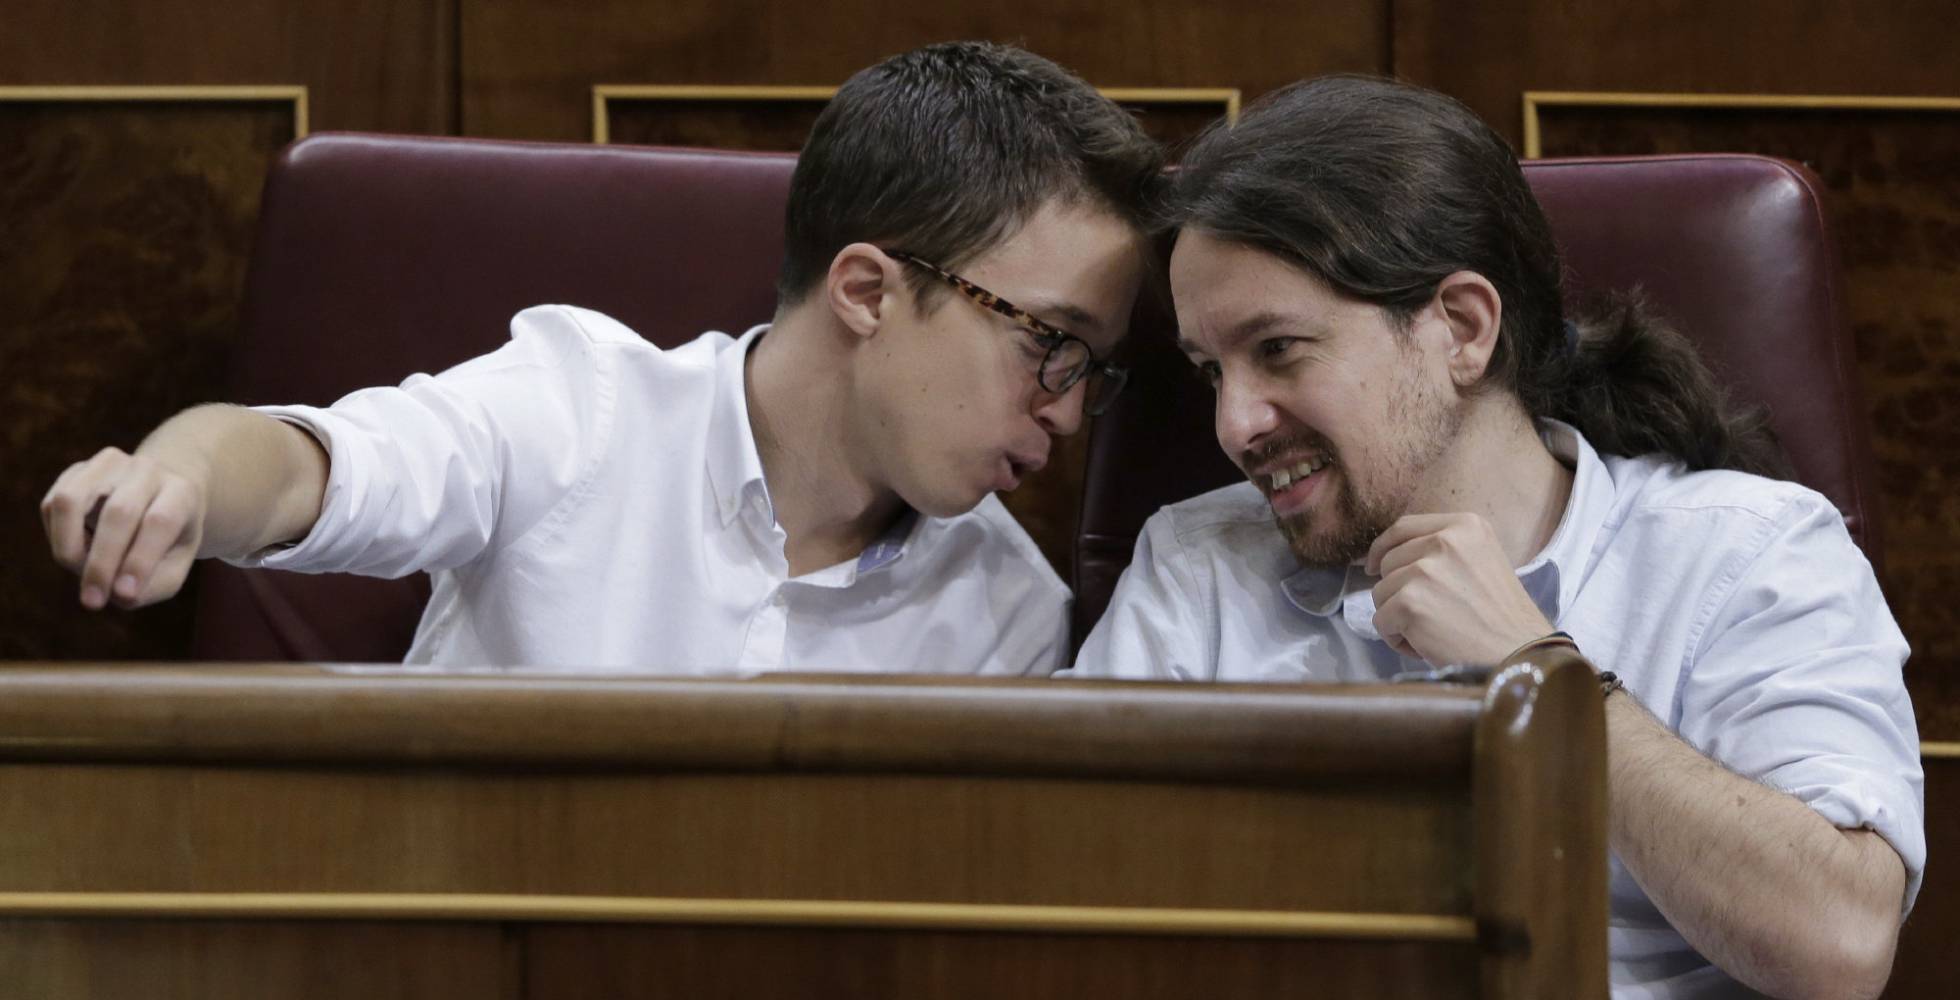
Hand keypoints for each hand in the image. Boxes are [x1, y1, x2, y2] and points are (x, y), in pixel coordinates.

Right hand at [42, 447, 207, 610]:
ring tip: (79, 571)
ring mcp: (109, 464)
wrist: (160, 496)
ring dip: (67, 545)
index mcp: (182, 492)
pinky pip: (52, 505)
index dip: (139, 561)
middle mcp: (147, 470)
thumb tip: (117, 594)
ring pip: (70, 500)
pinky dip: (57, 535)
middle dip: (101, 563)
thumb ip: (153, 585)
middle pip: (118, 512)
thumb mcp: (175, 565)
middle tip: (92, 602)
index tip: (124, 596)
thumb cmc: (168, 541)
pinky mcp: (77, 470)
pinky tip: (77, 548)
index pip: (159, 522)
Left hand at [1364, 512, 1552, 666]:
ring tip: (1434, 631)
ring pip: (1380, 592)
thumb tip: (1389, 558)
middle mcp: (1445, 541)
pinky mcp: (1411, 602)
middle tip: (1431, 615)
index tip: (1374, 566)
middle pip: (1388, 562)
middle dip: (1398, 591)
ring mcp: (1425, 570)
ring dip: (1398, 617)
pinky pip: (1381, 621)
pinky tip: (1427, 645)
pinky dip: (1397, 638)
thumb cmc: (1501, 618)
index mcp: (1465, 525)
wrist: (1519, 655)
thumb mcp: (1481, 562)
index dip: (1384, 548)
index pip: (1404, 528)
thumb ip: (1443, 552)